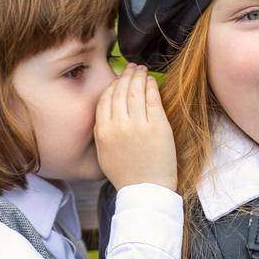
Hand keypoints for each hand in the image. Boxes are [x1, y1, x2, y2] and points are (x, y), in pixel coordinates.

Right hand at [94, 63, 176, 191]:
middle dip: (126, 76)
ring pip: (136, 91)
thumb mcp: (104, 153)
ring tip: (141, 70)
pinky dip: (151, 86)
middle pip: (120, 90)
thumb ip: (101, 131)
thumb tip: (104, 112)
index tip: (118, 79)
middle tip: (131, 68)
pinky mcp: (157, 126)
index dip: (112, 85)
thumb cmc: (126, 174)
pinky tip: (151, 81)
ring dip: (139, 76)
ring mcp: (138, 124)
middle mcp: (118, 124)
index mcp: (103, 130)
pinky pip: (152, 99)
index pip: (105, 98)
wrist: (146, 190)